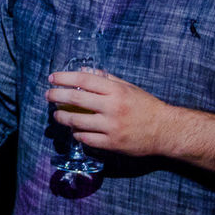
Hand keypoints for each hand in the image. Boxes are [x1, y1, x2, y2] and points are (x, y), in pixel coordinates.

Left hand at [46, 69, 173, 157]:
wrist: (166, 131)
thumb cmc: (146, 106)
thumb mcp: (129, 87)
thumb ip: (107, 79)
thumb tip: (85, 71)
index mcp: (116, 91)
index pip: (83, 80)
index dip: (64, 78)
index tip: (52, 78)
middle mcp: (112, 107)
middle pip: (75, 99)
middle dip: (56, 96)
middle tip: (48, 95)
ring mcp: (111, 127)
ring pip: (77, 122)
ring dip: (62, 117)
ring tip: (56, 115)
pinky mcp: (112, 144)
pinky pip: (86, 139)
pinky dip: (76, 133)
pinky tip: (74, 130)